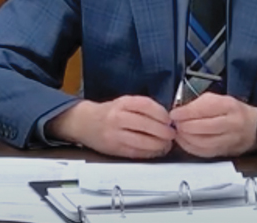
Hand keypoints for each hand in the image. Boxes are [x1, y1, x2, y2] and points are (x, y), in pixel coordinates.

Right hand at [47, 95, 175, 158]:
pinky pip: (136, 152)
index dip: (162, 114)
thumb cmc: (109, 112)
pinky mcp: (114, 148)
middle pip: (146, 125)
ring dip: (159, 144)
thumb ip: (144, 109)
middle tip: (172, 134)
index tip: (170, 120)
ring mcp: (115, 134)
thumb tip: (167, 120)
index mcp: (123, 103)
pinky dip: (149, 153)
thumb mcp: (124, 102)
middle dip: (163, 131)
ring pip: (142, 141)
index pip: (147, 106)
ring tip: (166, 144)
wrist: (85, 123)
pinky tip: (156, 151)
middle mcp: (118, 117)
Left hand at [169, 93, 256, 157]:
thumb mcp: (220, 99)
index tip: (174, 114)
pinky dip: (191, 148)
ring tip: (178, 132)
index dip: (185, 112)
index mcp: (229, 106)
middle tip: (175, 124)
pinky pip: (204, 152)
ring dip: (186, 138)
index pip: (204, 109)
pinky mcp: (224, 152)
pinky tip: (184, 142)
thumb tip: (180, 110)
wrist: (255, 127)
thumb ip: (200, 104)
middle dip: (184, 126)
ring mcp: (229, 140)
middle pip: (203, 127)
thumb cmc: (235, 111)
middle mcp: (231, 123)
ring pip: (203, 142)